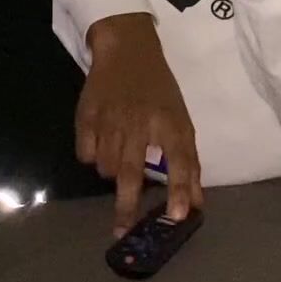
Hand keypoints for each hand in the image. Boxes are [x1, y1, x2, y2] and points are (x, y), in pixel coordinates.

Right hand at [76, 13, 203, 235]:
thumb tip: (195, 205)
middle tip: (123, 232)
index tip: (178, 216)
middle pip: (131, 173)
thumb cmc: (158, 90)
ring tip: (118, 162)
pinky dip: (92, 157)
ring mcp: (110, 119)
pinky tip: (100, 146)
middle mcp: (140, 123)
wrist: (126, 50)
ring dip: (112, 174)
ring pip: (105, 167)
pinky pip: (85, 154)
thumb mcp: (180, 121)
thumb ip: (187, 163)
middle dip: (127, 207)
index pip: (180, 160)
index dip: (180, 189)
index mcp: (170, 121)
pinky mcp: (86, 116)